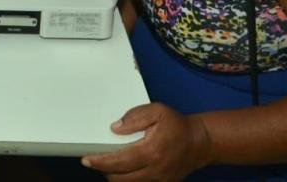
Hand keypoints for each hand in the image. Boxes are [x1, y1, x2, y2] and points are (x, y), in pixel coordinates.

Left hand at [83, 103, 212, 180]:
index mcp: (151, 152)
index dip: (101, 162)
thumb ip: (135, 117)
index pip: (120, 162)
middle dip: (104, 170)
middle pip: (120, 179)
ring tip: (108, 164)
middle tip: (95, 159)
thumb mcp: (157, 111)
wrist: (200, 142)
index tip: (87, 160)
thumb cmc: (177, 125)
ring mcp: (159, 180)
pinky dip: (128, 179)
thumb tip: (115, 128)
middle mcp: (155, 171)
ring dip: (115, 176)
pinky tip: (123, 169)